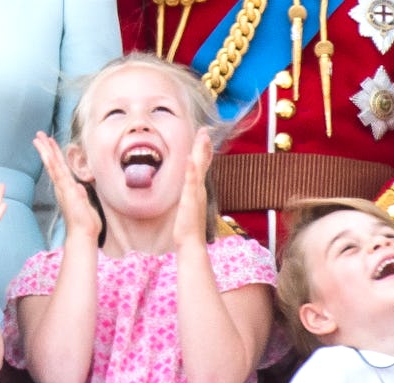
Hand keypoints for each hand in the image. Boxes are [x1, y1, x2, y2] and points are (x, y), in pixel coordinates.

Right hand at [33, 131, 100, 240]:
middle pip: (52, 163)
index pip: (59, 167)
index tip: (49, 143)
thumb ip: (81, 195)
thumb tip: (79, 187)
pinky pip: (57, 173)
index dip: (54, 154)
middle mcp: (62, 187)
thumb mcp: (85, 205)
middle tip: (38, 135)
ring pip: (52, 165)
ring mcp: (63, 188)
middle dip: (46, 148)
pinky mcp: (66, 190)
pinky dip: (52, 163)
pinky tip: (47, 153)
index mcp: (66, 189)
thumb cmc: (85, 223)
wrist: (83, 234)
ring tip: (39, 138)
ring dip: (46, 151)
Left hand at [174, 128, 212, 248]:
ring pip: (199, 168)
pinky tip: (190, 158)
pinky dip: (192, 170)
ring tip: (203, 136)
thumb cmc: (188, 227)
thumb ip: (189, 197)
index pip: (202, 166)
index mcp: (198, 189)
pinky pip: (191, 182)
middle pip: (203, 163)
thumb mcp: (188, 208)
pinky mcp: (190, 199)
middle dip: (204, 145)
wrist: (191, 242)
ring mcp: (196, 193)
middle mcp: (200, 189)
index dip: (204, 151)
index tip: (204, 136)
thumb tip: (189, 190)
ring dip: (201, 151)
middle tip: (205, 129)